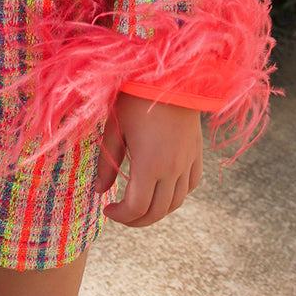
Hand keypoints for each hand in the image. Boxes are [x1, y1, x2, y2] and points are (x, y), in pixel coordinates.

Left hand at [96, 93, 202, 227]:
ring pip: (176, 202)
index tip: (107, 210)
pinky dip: (177, 194)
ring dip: (157, 210)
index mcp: (149, 165)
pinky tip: (164, 189)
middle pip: (157, 212)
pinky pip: (191, 184)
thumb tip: (99, 190)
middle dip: (136, 220)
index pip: (137, 208)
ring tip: (140, 205)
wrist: (168, 75)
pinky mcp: (197, 152)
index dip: (120, 216)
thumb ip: (107, 164)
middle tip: (121, 214)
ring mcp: (187, 162)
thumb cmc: (135, 98)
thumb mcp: (114, 130)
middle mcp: (172, 169)